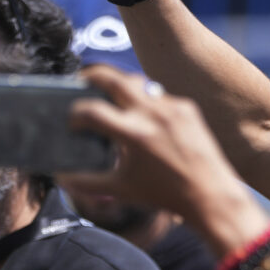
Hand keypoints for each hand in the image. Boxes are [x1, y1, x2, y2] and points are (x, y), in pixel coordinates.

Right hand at [60, 65, 264, 240]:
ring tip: (109, 93)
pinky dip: (146, 101)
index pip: (91, 110)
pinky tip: (141, 113)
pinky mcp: (187, 108)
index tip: (72, 121)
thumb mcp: (120, 189)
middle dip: (92, 75)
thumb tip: (60, 176)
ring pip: (138, 82)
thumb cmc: (164, 194)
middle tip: (82, 80)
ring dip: (120, 85)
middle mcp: (153, 114)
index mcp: (134, 134)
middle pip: (113, 78)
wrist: (209, 193)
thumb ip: (86, 182)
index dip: (74, 114)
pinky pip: (160, 95)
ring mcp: (172, 108)